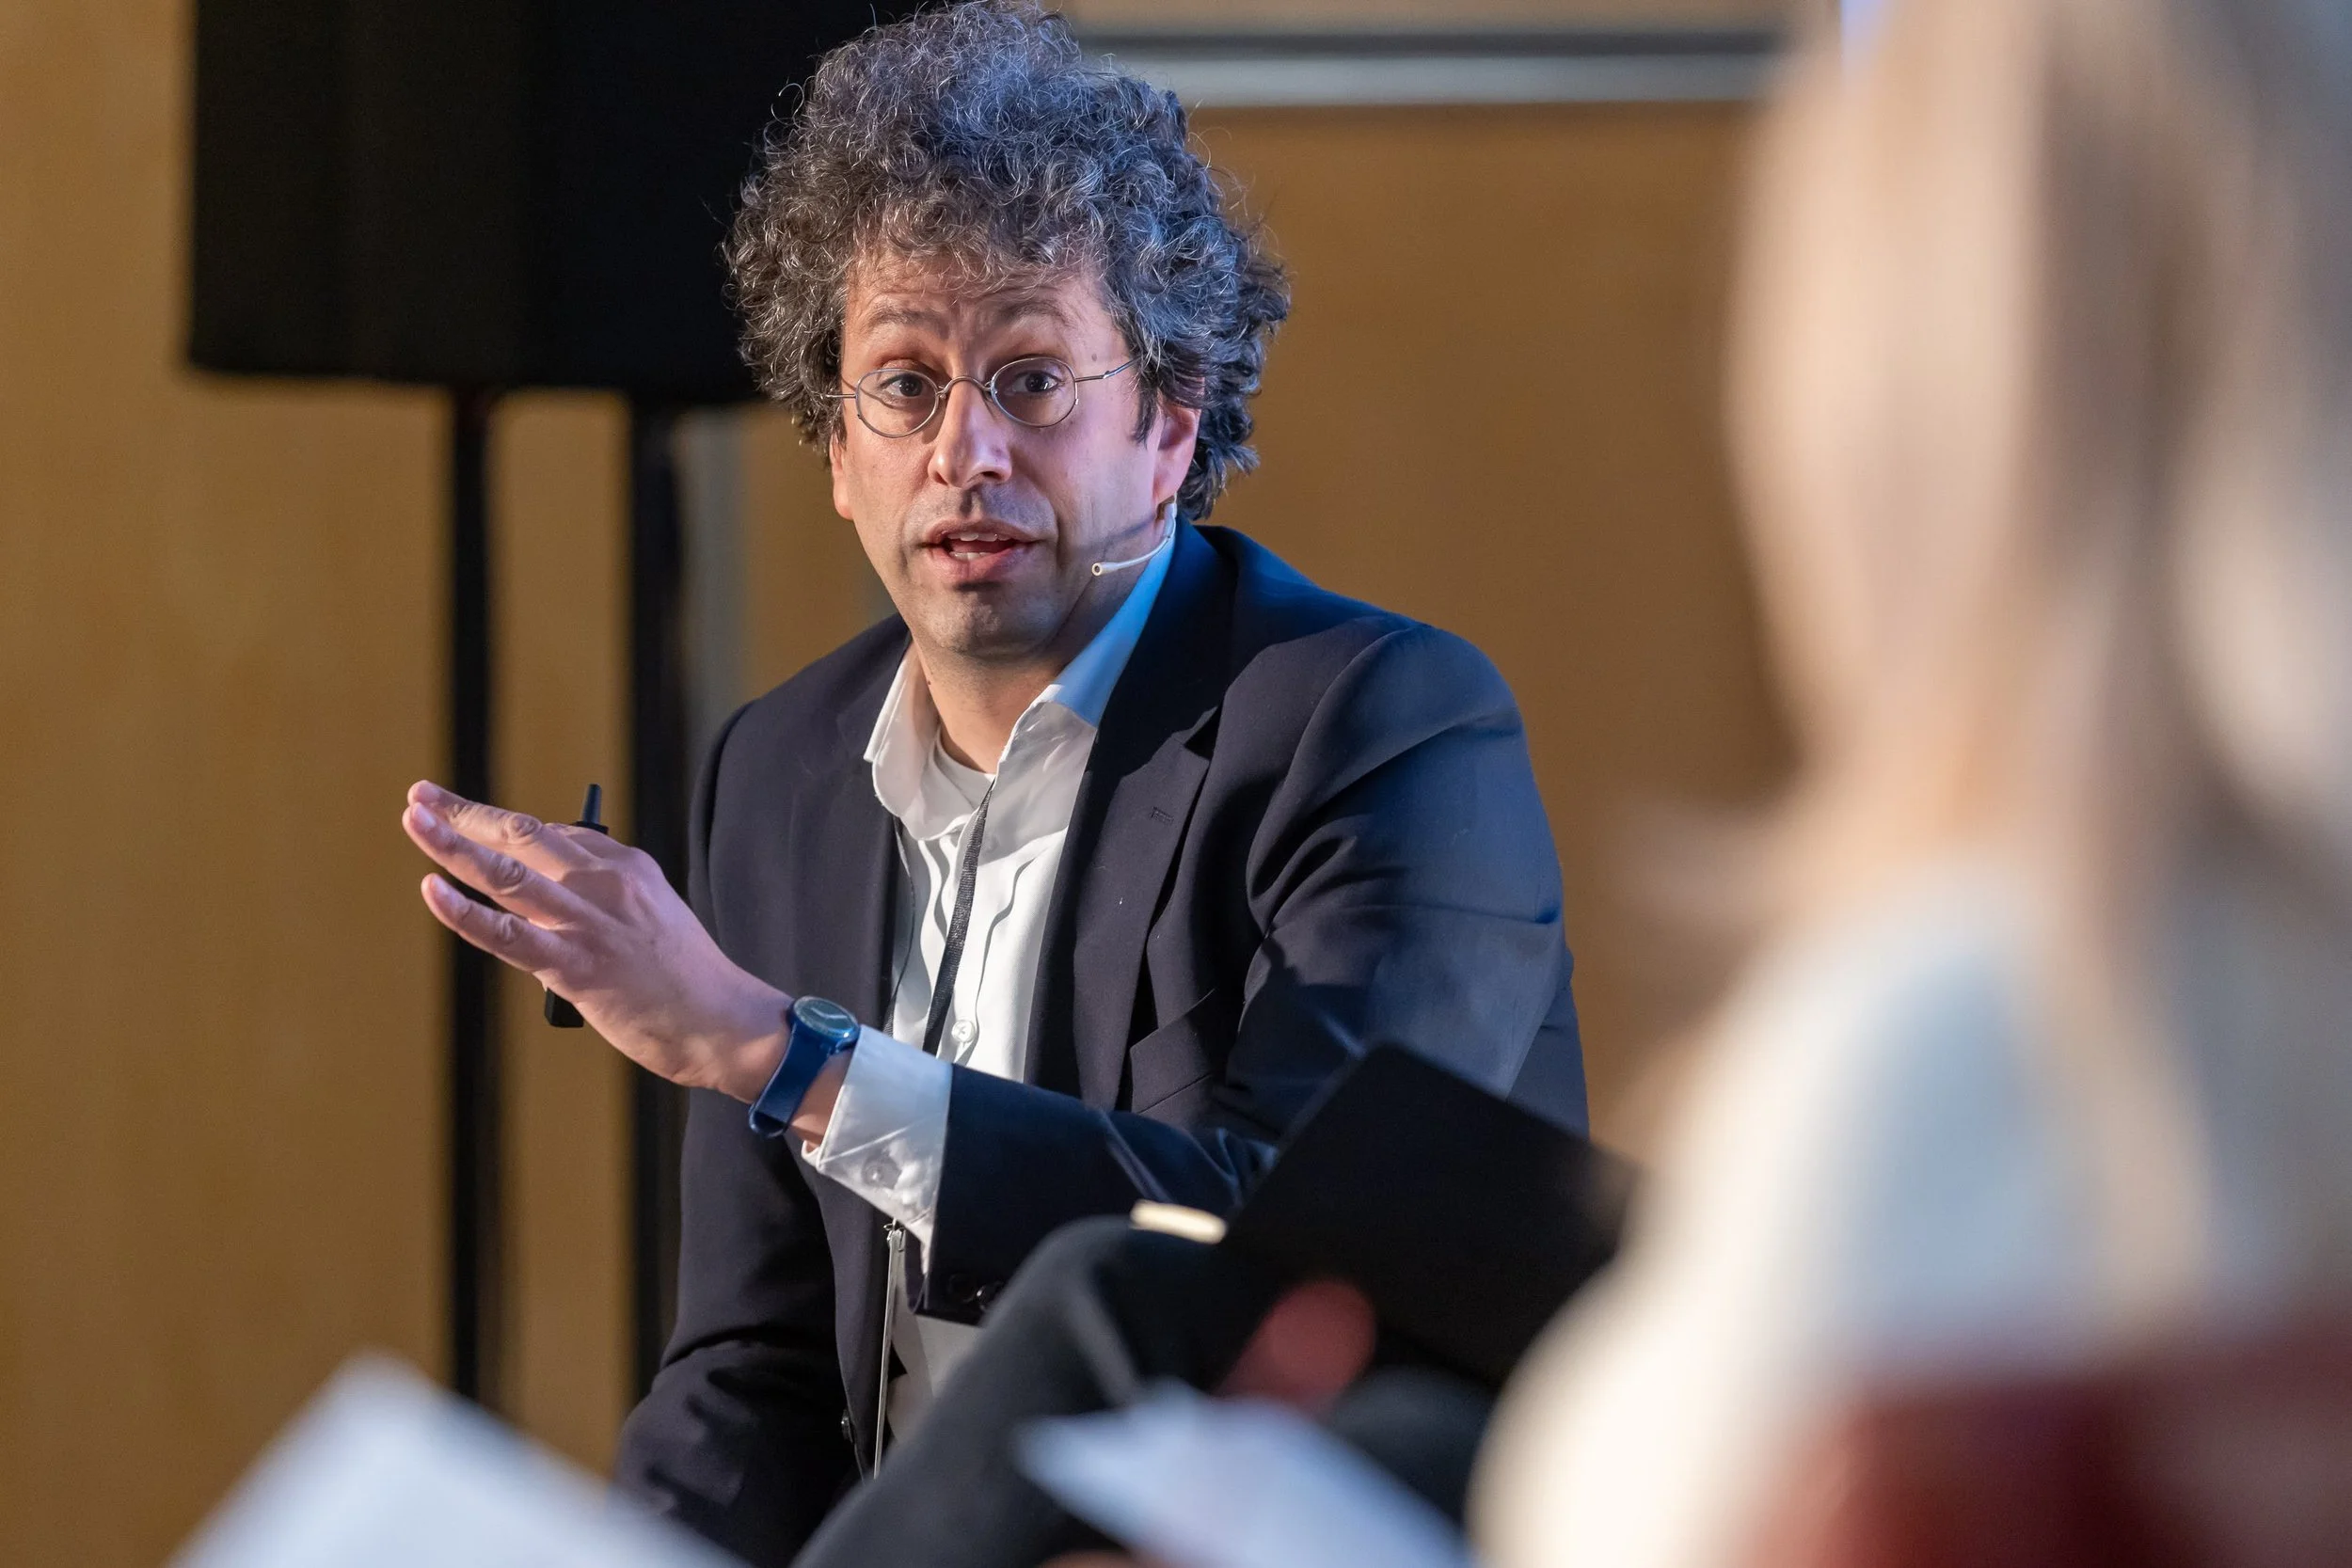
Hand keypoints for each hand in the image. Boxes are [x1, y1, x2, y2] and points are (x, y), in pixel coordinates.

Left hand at [402, 779, 788, 1100]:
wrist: (722, 1023)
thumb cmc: (686, 980)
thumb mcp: (652, 919)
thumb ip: (601, 902)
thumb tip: (540, 900)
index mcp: (627, 867)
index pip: (553, 834)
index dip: (499, 826)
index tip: (463, 817)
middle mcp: (606, 884)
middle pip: (524, 835)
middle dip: (466, 813)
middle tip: (421, 797)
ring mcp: (589, 924)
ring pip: (509, 874)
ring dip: (454, 844)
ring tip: (415, 820)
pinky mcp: (577, 967)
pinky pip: (509, 936)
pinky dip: (465, 912)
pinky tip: (433, 891)